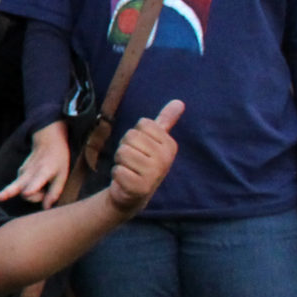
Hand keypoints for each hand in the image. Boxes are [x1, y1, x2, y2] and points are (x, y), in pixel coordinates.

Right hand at [0, 121, 72, 207]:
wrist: (48, 141)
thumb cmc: (58, 160)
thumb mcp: (62, 176)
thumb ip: (54, 193)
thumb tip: (46, 208)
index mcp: (43, 171)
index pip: (35, 182)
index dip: (32, 189)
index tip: (26, 192)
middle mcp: (30, 172)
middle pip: (15, 188)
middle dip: (15, 195)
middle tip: (14, 197)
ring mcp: (22, 171)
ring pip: (21, 190)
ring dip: (32, 195)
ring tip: (45, 190)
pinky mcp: (19, 173)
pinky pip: (22, 187)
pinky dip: (30, 190)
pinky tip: (39, 186)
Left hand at [104, 99, 184, 215]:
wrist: (133, 194)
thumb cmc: (142, 162)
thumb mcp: (155, 141)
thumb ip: (166, 121)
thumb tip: (179, 102)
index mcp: (170, 145)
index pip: (142, 123)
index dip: (135, 135)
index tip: (140, 148)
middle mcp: (166, 159)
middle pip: (130, 136)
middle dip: (125, 147)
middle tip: (132, 161)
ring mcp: (154, 174)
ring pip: (122, 152)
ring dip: (120, 161)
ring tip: (129, 170)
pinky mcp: (139, 188)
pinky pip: (117, 170)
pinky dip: (117, 174)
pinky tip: (126, 181)